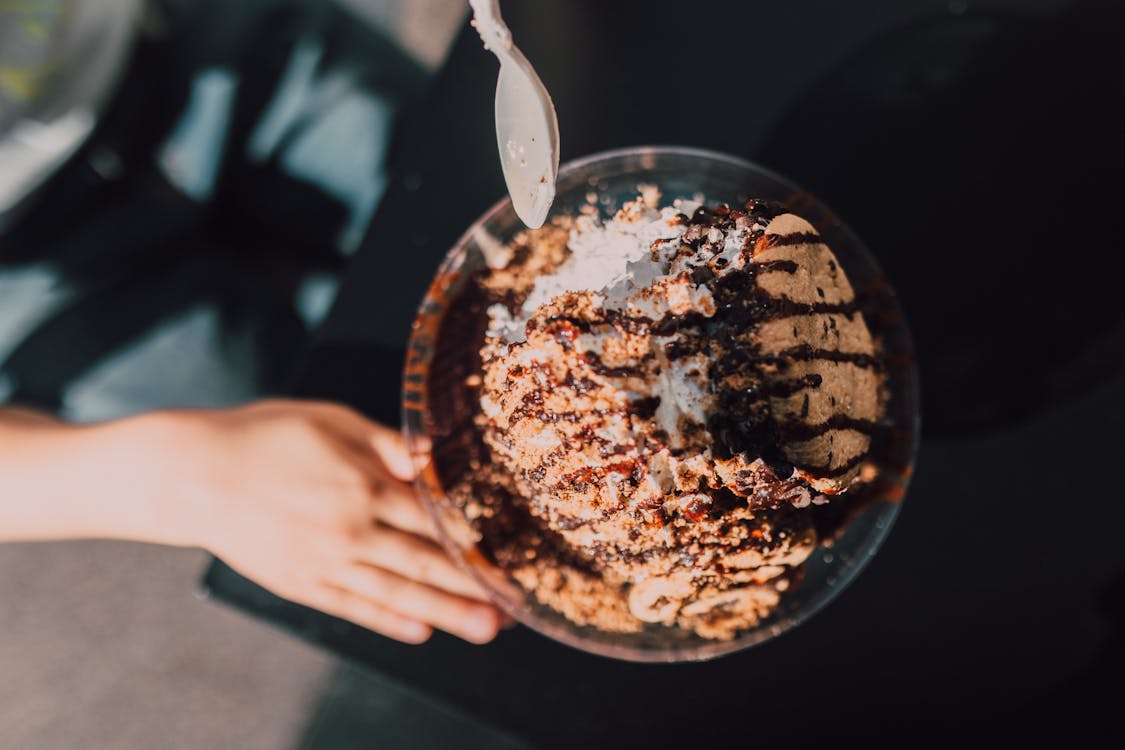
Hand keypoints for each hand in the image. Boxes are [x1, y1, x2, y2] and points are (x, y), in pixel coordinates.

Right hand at [141, 400, 502, 644]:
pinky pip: (354, 607)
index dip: (476, 541)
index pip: (436, 521)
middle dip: (474, 589)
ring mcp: (324, 562)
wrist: (194, 473)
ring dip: (445, 613)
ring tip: (485, 629)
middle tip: (514, 608)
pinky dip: (388, 621)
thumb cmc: (267, 435)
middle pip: (425, 565)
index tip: (511, 555)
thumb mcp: (334, 421)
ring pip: (397, 593)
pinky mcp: (300, 583)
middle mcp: (350, 531)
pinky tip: (420, 631)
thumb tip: (433, 461)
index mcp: (365, 486)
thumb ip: (387, 445)